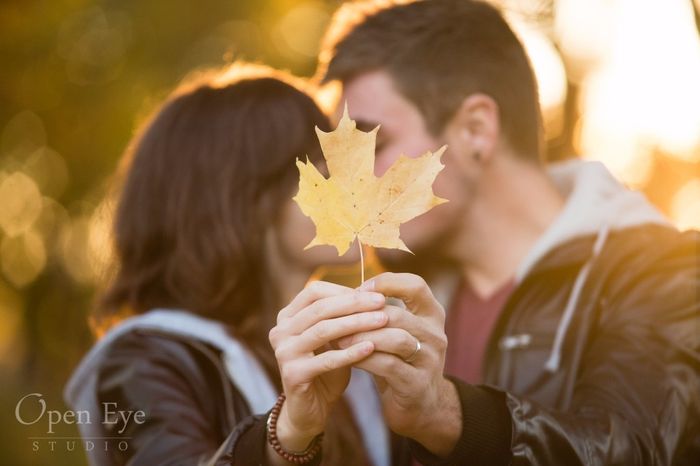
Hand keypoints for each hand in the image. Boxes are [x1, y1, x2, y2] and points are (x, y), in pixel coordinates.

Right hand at [268, 281, 387, 452]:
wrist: (309, 411)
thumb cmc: (325, 369)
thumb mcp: (333, 339)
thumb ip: (341, 317)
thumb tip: (370, 293)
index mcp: (287, 316)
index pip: (314, 291)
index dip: (344, 290)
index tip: (375, 294)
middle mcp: (280, 330)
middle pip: (320, 308)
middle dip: (354, 304)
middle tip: (382, 303)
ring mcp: (283, 352)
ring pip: (323, 330)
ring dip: (356, 324)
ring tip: (382, 321)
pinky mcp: (292, 374)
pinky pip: (326, 359)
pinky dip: (351, 352)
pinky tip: (372, 348)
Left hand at [337, 272, 461, 456]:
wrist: (420, 406)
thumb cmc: (400, 361)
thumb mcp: (396, 332)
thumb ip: (380, 313)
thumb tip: (345, 293)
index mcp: (433, 315)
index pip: (416, 285)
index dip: (386, 282)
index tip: (359, 290)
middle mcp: (436, 334)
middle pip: (398, 314)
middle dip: (363, 315)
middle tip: (336, 317)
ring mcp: (430, 360)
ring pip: (394, 338)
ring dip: (361, 337)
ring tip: (338, 338)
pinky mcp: (418, 383)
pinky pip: (388, 365)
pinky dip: (364, 358)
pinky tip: (347, 357)